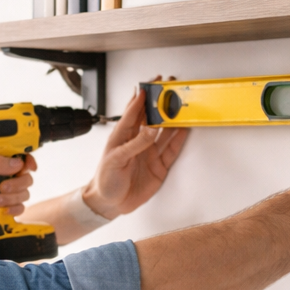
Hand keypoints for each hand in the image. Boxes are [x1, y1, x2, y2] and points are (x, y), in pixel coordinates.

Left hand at [0, 153, 37, 230]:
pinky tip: (2, 210)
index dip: (27, 161)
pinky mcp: (4, 207)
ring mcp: (4, 192)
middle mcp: (2, 175)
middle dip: (17, 183)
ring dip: (13, 198)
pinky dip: (14, 209)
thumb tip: (17, 163)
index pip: (19, 157)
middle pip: (25, 177)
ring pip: (24, 193)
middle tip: (1, 187)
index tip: (29, 167)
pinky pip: (20, 208)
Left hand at [82, 86, 188, 218]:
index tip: (150, 85)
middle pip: (151, 118)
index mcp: (122, 136)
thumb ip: (135, 144)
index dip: (141, 98)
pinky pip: (171, 150)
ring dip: (172, 119)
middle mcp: (137, 142)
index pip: (133, 112)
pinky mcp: (158, 166)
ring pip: (164, 132)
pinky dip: (179, 139)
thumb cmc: (105, 181)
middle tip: (170, 89)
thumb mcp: (116, 160)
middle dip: (160, 103)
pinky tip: (185, 129)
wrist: (110, 204)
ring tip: (182, 106)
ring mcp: (149, 153)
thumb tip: (151, 130)